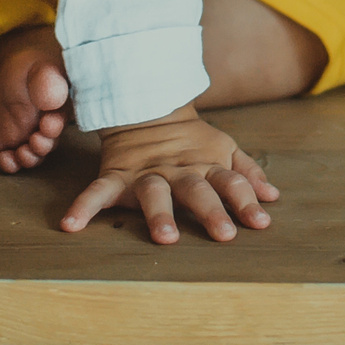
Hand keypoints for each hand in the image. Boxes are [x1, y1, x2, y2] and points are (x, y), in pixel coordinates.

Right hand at [60, 107, 280, 244]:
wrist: (145, 107)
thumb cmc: (190, 140)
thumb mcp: (224, 148)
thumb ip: (247, 173)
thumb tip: (273, 197)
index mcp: (207, 165)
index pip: (231, 182)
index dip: (246, 201)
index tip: (261, 224)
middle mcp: (179, 172)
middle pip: (197, 190)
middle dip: (210, 211)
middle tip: (224, 234)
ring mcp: (146, 174)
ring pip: (154, 194)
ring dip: (160, 215)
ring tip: (165, 237)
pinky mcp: (116, 176)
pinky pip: (98, 192)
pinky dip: (84, 206)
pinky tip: (71, 225)